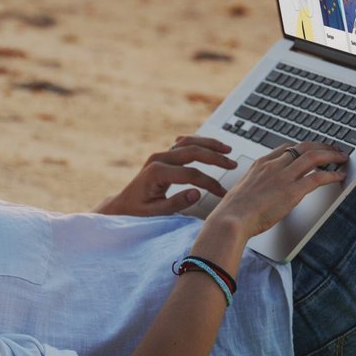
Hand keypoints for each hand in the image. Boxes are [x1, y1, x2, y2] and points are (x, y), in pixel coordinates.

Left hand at [94, 136, 236, 215]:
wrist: (122, 205)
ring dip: (209, 144)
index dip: (209, 182)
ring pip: (188, 142)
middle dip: (215, 157)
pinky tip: (210, 145)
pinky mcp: (162, 156)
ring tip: (227, 149)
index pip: (191, 174)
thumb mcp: (156, 213)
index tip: (223, 193)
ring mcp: (160, 155)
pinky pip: (182, 143)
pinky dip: (198, 141)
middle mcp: (158, 159)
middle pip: (192, 152)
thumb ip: (176, 203)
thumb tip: (197, 192)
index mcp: (157, 173)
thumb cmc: (137, 212)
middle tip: (232, 164)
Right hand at [209, 142, 347, 240]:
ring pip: (314, 156)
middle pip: (303, 147)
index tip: (311, 149)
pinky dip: (332, 175)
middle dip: (321, 146)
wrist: (231, 219)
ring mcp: (284, 177)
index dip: (302, 147)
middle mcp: (273, 165)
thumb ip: (254, 188)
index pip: (285, 147)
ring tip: (342, 157)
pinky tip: (339, 176)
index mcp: (260, 164)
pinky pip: (318, 177)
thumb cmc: (233, 212)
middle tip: (333, 148)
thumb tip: (258, 196)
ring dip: (331, 155)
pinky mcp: (293, 191)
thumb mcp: (242, 191)